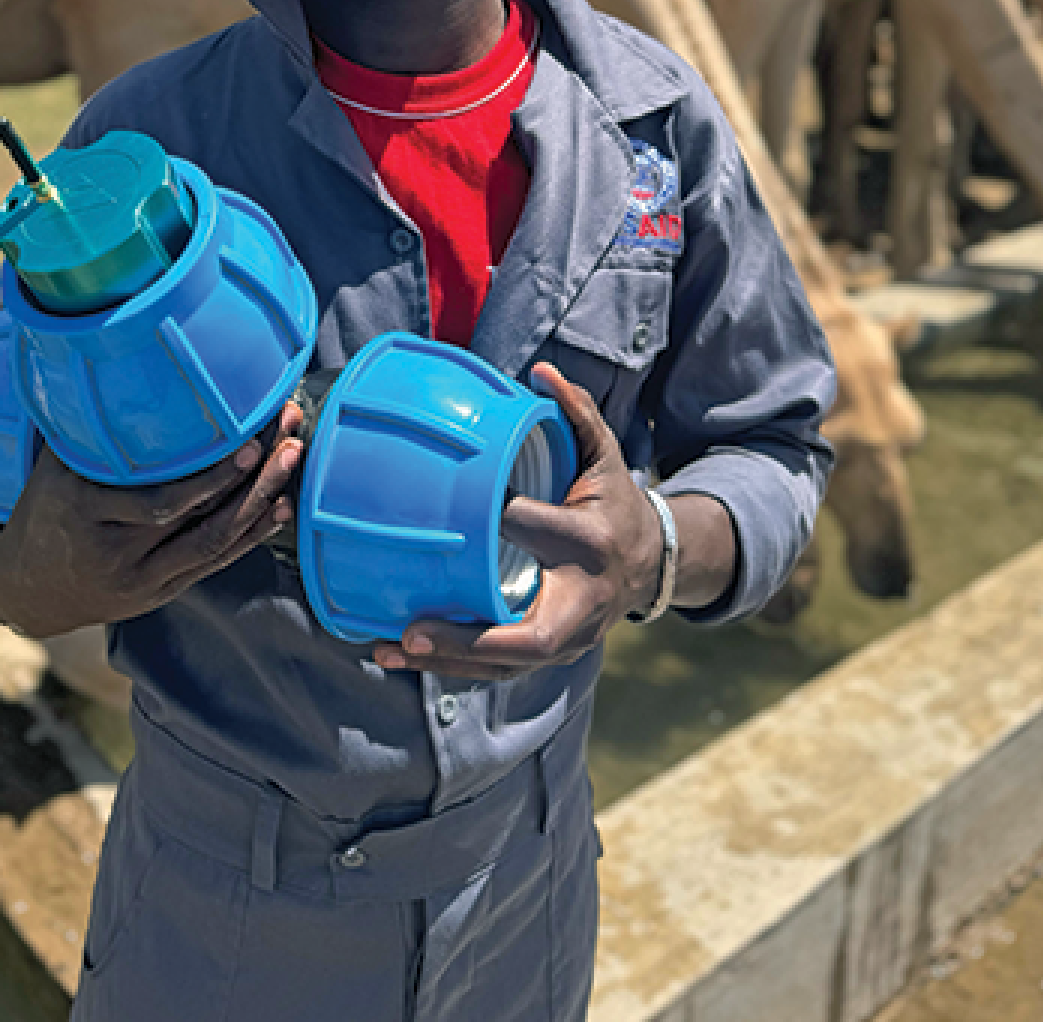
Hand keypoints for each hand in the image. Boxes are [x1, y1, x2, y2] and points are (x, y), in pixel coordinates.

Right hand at [0, 398, 304, 639]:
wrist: (25, 588)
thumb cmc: (44, 508)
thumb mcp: (52, 464)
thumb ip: (88, 424)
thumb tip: (112, 353)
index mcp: (85, 509)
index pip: (160, 492)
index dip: (211, 468)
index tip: (250, 431)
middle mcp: (115, 548)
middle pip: (196, 515)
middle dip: (251, 475)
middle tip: (288, 434)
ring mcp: (140, 577)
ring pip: (211, 542)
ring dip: (259, 501)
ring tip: (292, 459)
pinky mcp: (159, 593)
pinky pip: (211, 564)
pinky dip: (249, 536)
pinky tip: (280, 508)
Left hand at [370, 364, 664, 681]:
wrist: (651, 562)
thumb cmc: (612, 501)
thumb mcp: (605, 455)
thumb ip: (577, 413)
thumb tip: (541, 372)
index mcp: (589, 540)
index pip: (536, 527)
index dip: (499, 516)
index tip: (450, 508)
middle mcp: (581, 597)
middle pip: (528, 635)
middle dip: (470, 640)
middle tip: (413, 630)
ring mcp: (570, 636)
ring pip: (507, 666)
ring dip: (447, 663)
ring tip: (391, 649)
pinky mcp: (553, 654)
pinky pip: (501, 670)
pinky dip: (453, 667)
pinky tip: (406, 655)